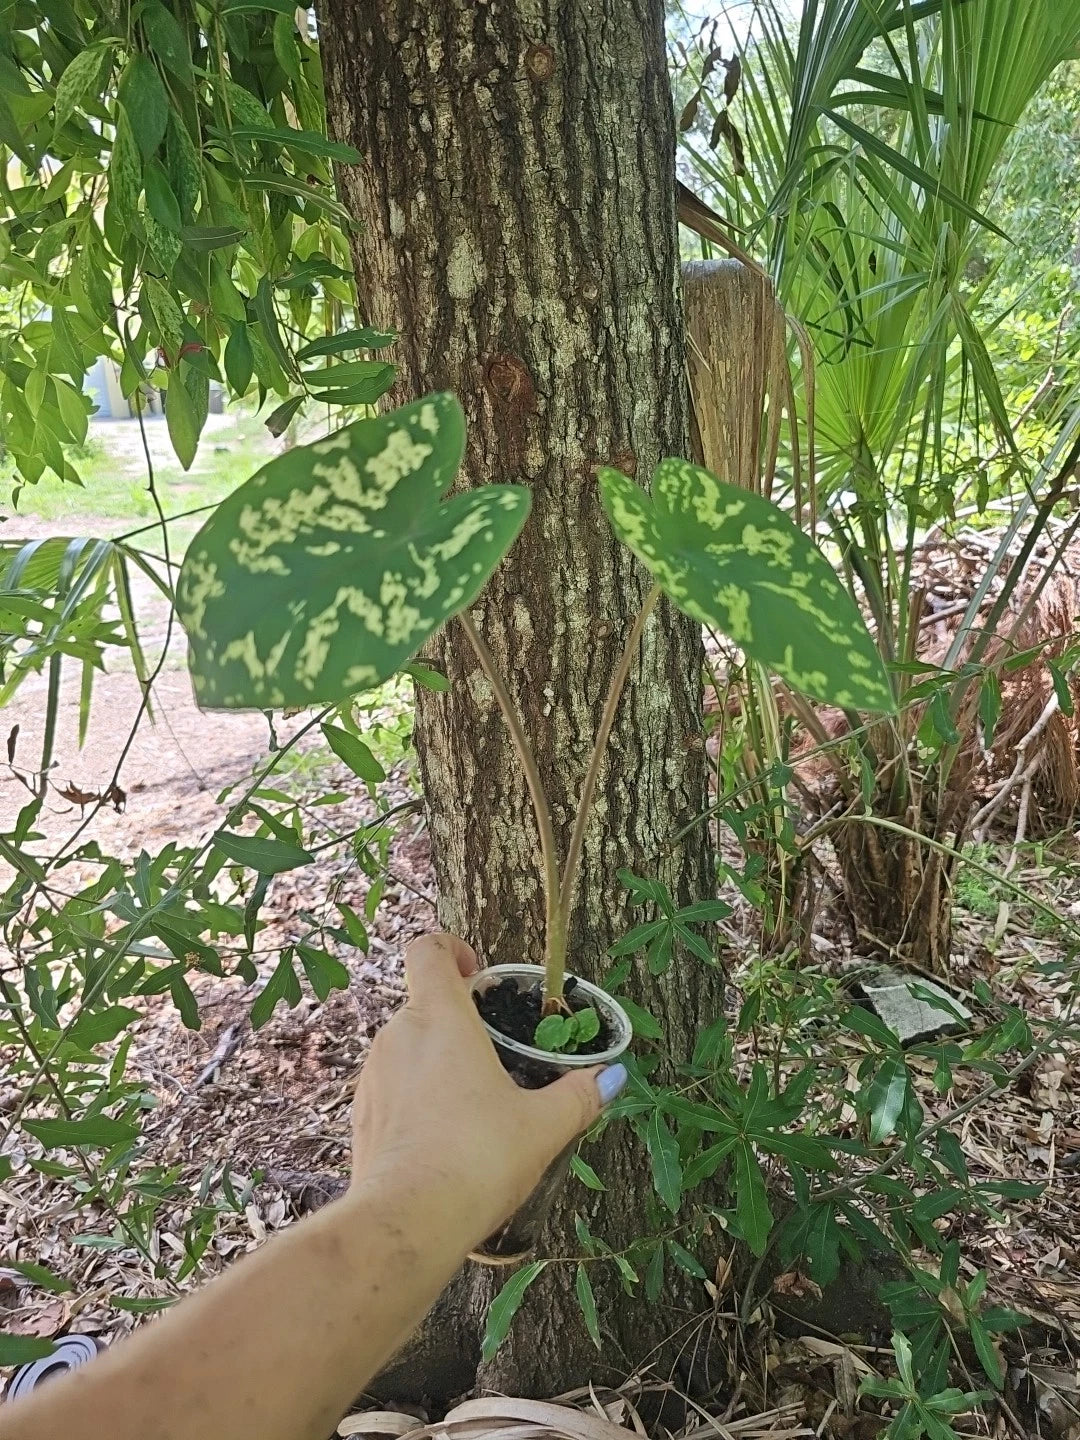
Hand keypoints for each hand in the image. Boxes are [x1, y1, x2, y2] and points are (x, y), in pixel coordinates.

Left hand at [348, 934, 626, 1248]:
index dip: (450, 949)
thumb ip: (579, 1096)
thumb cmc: (476, 1158)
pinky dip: (416, 1099)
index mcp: (440, 1018)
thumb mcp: (542, 1127)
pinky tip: (444, 1138)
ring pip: (406, 1048)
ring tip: (474, 1102)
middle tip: (494, 1051)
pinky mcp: (361, 1117)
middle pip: (423, 1003)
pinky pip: (391, 1089)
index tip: (477, 971)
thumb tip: (612, 1078)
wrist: (406, 1222)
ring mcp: (373, 1076)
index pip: (427, 950)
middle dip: (458, 1019)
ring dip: (436, 1061)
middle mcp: (398, 1036)